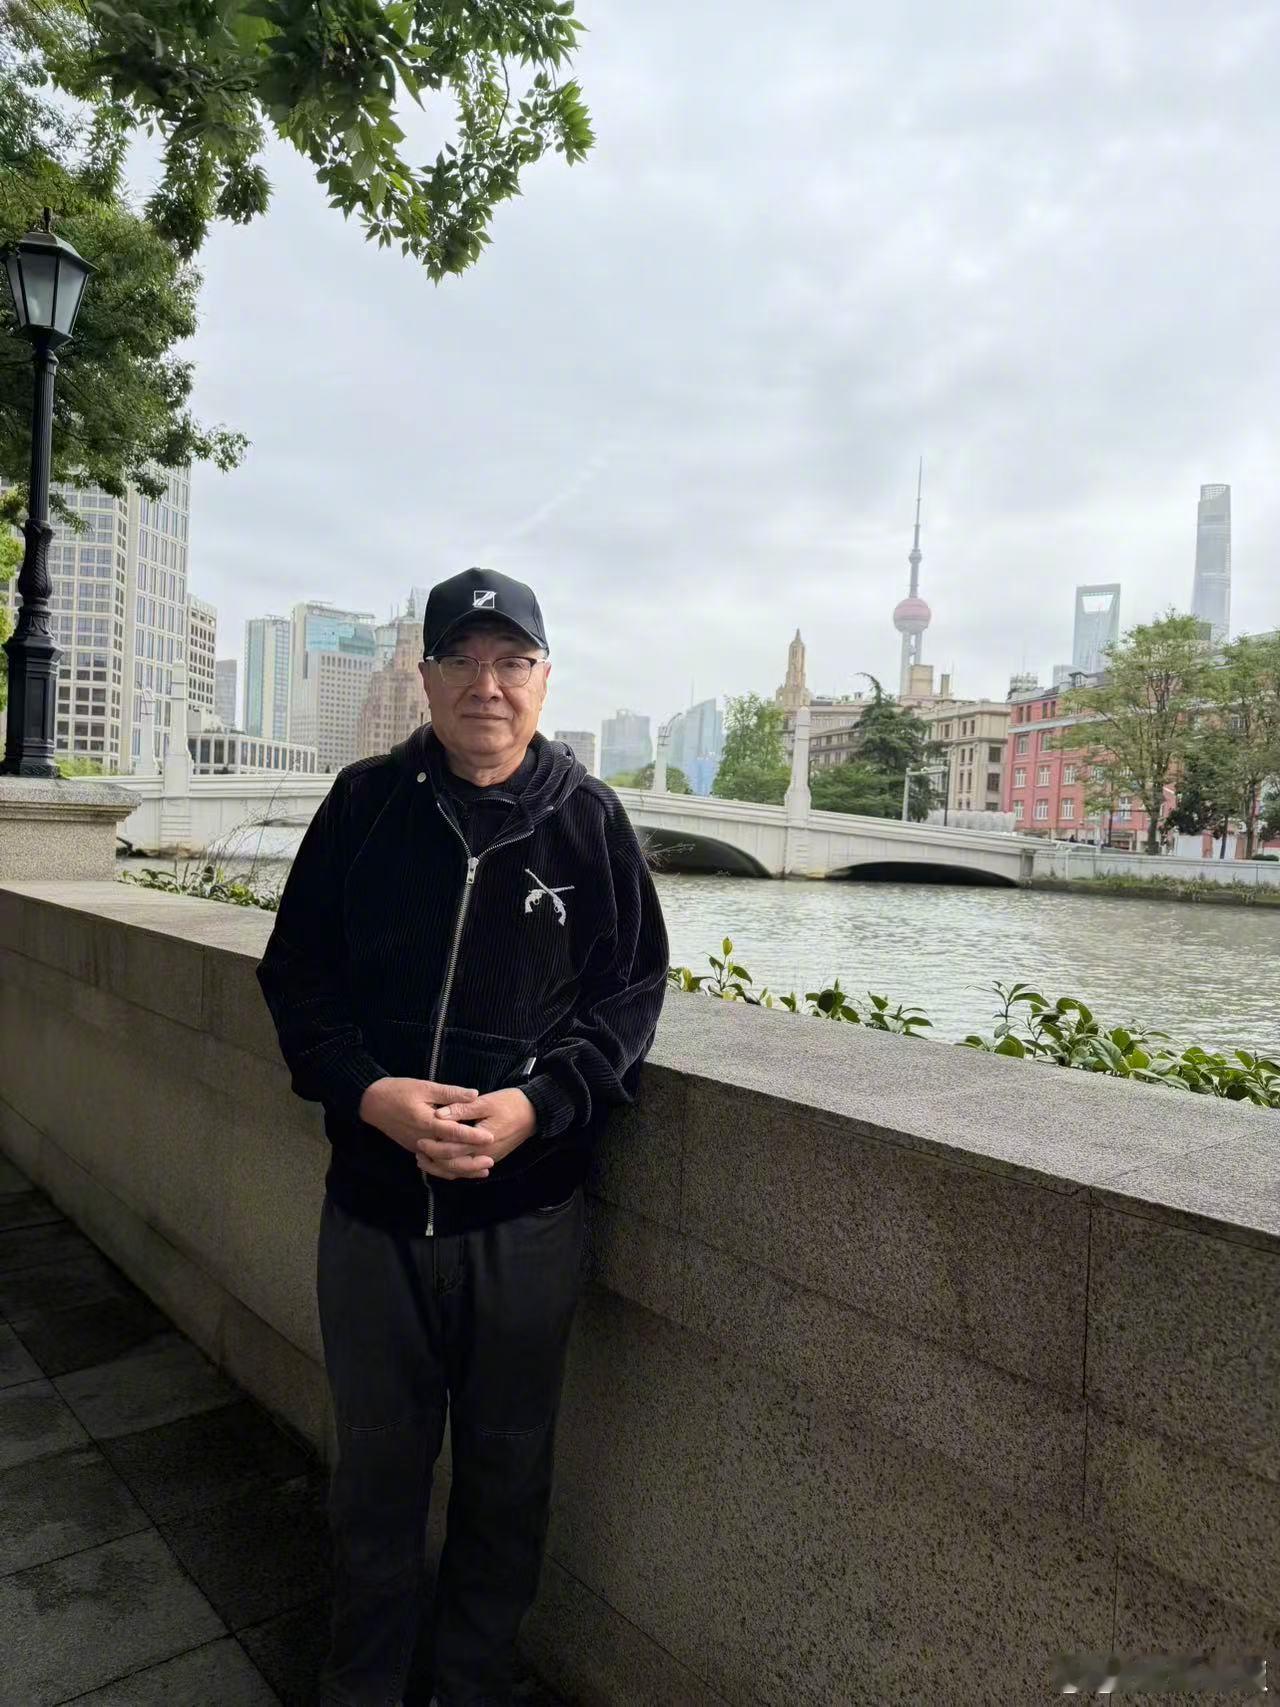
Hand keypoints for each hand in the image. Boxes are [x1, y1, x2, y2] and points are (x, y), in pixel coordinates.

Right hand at [358, 1077, 492, 1180]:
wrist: (372, 1103)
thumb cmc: (398, 1091)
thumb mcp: (425, 1087)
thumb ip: (450, 1093)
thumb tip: (475, 1095)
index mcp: (426, 1121)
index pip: (453, 1132)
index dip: (472, 1136)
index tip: (490, 1137)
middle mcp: (422, 1138)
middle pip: (448, 1156)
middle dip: (470, 1160)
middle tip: (491, 1159)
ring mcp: (417, 1146)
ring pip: (441, 1165)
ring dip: (462, 1169)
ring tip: (482, 1170)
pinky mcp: (414, 1149)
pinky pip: (434, 1164)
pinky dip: (448, 1169)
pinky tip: (462, 1170)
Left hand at [427, 1089, 535, 1174]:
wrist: (535, 1113)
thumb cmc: (511, 1104)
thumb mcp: (486, 1102)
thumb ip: (462, 1109)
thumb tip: (439, 1114)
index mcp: (480, 1141)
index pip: (451, 1150)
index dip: (433, 1147)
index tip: (419, 1140)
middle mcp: (484, 1155)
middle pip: (453, 1164)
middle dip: (434, 1160)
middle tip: (418, 1151)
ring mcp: (488, 1159)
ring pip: (461, 1170)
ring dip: (442, 1167)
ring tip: (426, 1160)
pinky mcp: (491, 1158)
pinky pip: (469, 1168)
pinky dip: (456, 1168)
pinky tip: (445, 1163)